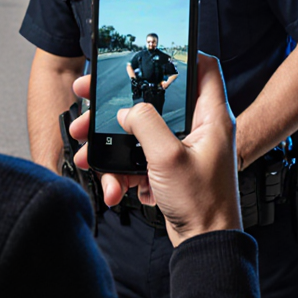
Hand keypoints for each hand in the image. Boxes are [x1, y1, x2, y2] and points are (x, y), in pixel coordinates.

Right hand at [69, 53, 240, 245]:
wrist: (204, 244)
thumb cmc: (202, 203)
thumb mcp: (168, 156)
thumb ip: (145, 124)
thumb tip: (127, 111)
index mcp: (210, 117)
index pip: (203, 67)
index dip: (179, 54)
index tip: (148, 53)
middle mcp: (199, 128)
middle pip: (156, 100)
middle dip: (119, 104)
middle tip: (88, 97)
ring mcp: (183, 148)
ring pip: (140, 133)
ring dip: (112, 144)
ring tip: (87, 154)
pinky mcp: (170, 168)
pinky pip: (140, 159)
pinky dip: (124, 171)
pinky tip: (117, 187)